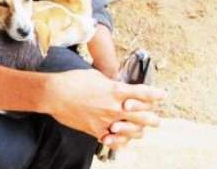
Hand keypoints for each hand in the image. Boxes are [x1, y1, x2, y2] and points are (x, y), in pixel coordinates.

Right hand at [42, 69, 164, 139]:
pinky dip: (119, 141)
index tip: (163, 95)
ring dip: (139, 131)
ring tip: (140, 130)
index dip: (157, 94)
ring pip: (133, 132)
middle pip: (145, 117)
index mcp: (116, 90)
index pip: (144, 94)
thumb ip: (109, 83)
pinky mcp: (96, 130)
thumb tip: (115, 85)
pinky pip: (114, 141)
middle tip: (156, 120)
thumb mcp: (95, 75)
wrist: (53, 94)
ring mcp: (107, 120)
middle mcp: (115, 107)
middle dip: (153, 119)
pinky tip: (120, 139)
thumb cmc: (72, 80)